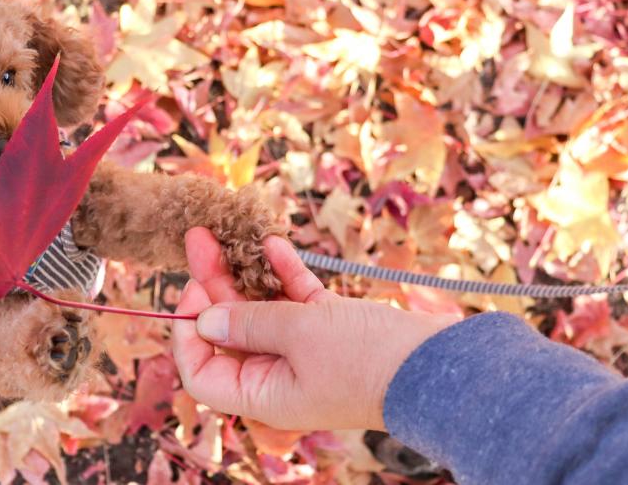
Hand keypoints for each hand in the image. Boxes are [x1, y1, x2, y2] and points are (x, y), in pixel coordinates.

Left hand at [172, 228, 459, 430]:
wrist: (439, 366)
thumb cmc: (366, 359)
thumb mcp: (299, 334)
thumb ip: (249, 322)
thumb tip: (203, 321)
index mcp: (262, 394)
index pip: (203, 371)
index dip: (188, 332)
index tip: (191, 292)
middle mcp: (278, 377)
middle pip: (228, 331)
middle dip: (212, 285)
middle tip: (199, 240)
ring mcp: (304, 352)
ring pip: (261, 310)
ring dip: (244, 272)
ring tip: (225, 233)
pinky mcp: (330, 330)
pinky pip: (295, 300)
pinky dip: (283, 274)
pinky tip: (273, 243)